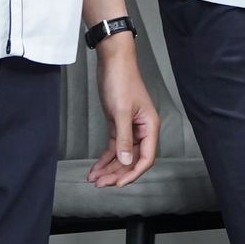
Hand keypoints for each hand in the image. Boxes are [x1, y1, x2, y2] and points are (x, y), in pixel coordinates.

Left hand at [87, 38, 160, 186]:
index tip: (118, 183)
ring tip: (95, 179)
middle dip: (117, 173)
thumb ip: (124, 138)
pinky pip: (114, 146)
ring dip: (109, 168)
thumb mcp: (121, 112)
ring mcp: (130, 127)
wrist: (113, 61)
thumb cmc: (121, 81)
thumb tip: (126, 161)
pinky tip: (96, 167)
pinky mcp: (118, 124)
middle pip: (133, 159)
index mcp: (150, 126)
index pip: (146, 157)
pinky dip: (105, 158)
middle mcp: (142, 129)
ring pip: (122, 155)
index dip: (133, 173)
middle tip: (101, 184)